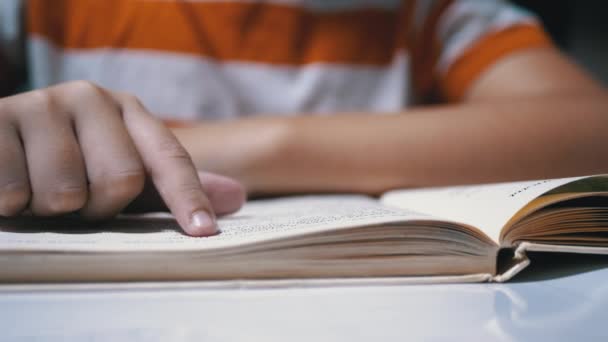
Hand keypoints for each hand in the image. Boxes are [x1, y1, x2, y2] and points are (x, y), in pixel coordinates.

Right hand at [0, 81, 244, 235]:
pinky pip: (15, 189)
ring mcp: (41, 104)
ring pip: (66, 191)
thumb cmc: (64, 163)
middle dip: (97, 207)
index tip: (203, 231)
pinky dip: (12, 201)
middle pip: (121, 179)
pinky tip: (8, 183)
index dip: (188, 197)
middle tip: (74, 199)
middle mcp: (90, 98)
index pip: (170, 158)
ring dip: (49, 208)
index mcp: (128, 110)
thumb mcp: (118, 171)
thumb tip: (236, 198)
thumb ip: (169, 185)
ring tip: (37, 188)